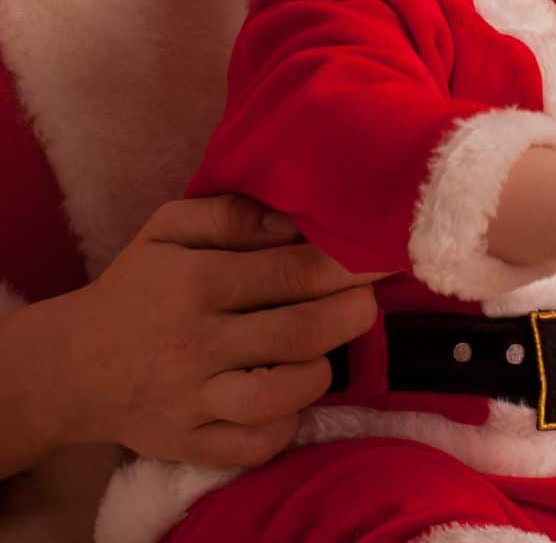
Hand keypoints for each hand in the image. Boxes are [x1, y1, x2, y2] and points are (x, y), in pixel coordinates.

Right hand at [51, 195, 382, 467]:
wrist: (71, 365)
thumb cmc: (138, 285)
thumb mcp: (168, 228)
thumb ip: (231, 213)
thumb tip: (292, 222)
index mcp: (197, 283)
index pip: (292, 273)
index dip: (348, 265)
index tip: (381, 255)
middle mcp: (196, 343)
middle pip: (302, 332)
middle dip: (354, 312)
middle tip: (370, 297)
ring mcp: (192, 401)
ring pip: (284, 393)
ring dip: (322, 368)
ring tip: (326, 345)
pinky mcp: (189, 445)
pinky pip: (256, 443)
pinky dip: (287, 422)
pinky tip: (292, 394)